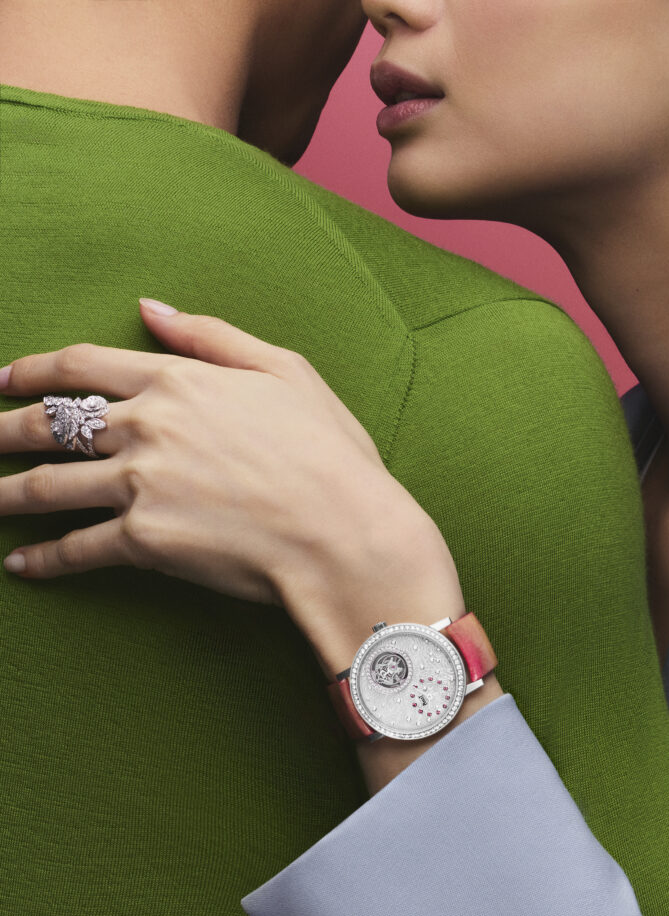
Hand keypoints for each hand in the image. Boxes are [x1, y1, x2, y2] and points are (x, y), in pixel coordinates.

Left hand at [0, 300, 463, 675]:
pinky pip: (77, 549)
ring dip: (6, 494)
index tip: (1, 379)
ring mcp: (139, 485)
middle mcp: (146, 427)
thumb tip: (152, 307)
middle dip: (2, 430)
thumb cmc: (327, 453)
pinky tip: (22, 566)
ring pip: (47, 486)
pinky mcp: (144, 541)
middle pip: (49, 424)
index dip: (31, 371)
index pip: (81, 366)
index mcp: (177, 381)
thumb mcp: (285, 370)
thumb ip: (212, 336)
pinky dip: (44, 560)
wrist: (344, 532)